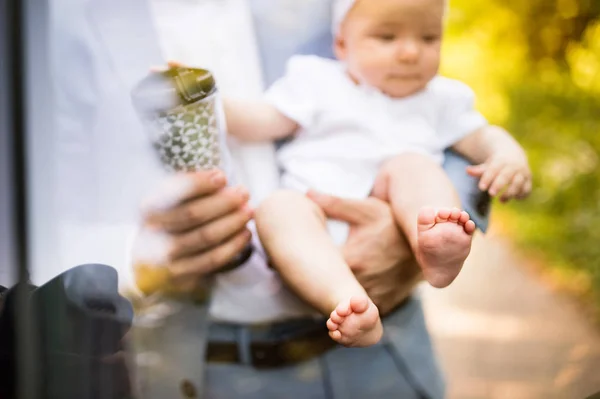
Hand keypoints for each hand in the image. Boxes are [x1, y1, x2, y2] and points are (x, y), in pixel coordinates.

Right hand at [141, 170, 252, 282]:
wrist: (155, 261)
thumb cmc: (174, 219)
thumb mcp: (175, 200)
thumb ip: (193, 187)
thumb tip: (220, 179)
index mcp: (149, 208)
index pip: (174, 192)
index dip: (200, 184)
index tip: (222, 177)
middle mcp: (153, 233)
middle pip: (193, 214)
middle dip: (223, 202)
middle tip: (244, 193)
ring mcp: (167, 256)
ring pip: (205, 237)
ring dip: (232, 222)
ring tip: (248, 211)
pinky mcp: (183, 274)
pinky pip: (213, 259)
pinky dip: (233, 245)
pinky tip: (245, 233)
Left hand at [307, 191, 422, 315]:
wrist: (429, 242)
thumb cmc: (391, 223)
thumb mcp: (365, 210)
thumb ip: (333, 203)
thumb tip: (307, 192)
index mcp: (350, 259)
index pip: (317, 270)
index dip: (305, 267)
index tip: (296, 262)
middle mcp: (361, 282)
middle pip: (329, 289)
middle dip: (320, 282)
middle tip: (307, 273)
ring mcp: (374, 297)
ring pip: (345, 304)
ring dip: (337, 296)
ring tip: (328, 283)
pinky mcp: (385, 304)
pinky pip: (362, 311)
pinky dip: (355, 305)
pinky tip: (349, 295)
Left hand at [466, 150, 531, 202]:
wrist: (514, 156)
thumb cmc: (497, 164)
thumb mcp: (488, 165)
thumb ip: (478, 170)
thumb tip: (467, 170)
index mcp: (501, 161)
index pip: (493, 169)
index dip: (487, 178)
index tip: (481, 188)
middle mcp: (513, 166)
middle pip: (506, 175)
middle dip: (499, 184)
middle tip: (491, 194)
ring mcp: (522, 173)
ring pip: (518, 183)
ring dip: (510, 192)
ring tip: (501, 200)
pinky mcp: (528, 180)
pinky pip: (527, 188)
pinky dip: (522, 194)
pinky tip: (515, 199)